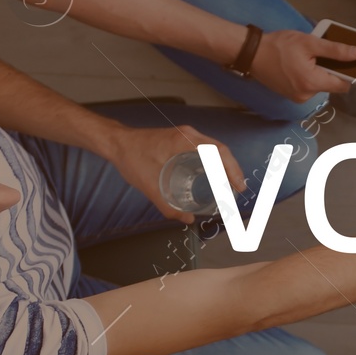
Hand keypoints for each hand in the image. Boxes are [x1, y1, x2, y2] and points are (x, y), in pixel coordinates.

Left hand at [103, 124, 242, 223]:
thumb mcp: (149, 186)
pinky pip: (206, 149)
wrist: (116, 143)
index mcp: (184, 141)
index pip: (217, 153)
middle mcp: (188, 135)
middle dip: (233, 170)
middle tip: (239, 189)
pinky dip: (215, 161)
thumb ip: (168, 206)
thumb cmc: (131, 157)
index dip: (232, 170)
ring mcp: (186, 135)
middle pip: (220, 150)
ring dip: (225, 165)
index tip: (237, 186)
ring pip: (215, 149)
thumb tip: (186, 219)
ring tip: (231, 184)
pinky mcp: (182, 139)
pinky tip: (215, 174)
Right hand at [249, 28, 355, 101]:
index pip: (343, 85)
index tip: (350, 62)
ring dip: (318, 72)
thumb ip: (336, 51)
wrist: (251, 53)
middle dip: (329, 69)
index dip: (349, 73)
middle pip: (330, 84)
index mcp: (312, 83)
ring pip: (318, 84)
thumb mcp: (310, 43)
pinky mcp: (290, 95)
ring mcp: (296, 97)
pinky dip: (308, 76)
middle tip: (321, 53)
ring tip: (306, 57)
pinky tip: (299, 64)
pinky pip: (307, 86)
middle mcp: (306, 95)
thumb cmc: (279, 46)